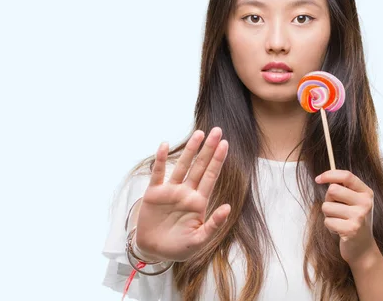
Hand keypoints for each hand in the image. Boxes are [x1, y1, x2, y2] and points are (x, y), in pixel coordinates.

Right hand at [135, 127, 229, 261]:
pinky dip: (161, 160)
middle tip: (217, 131)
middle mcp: (186, 192)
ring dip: (190, 150)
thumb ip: (213, 224)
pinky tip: (164, 145)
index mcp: (198, 202)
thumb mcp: (199, 240)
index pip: (211, 176)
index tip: (226, 144)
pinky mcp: (154, 193)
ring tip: (199, 134)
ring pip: (182, 166)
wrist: (154, 251)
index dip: (218, 160)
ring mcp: (170, 191)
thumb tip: (228, 207)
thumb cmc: (179, 247)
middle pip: (199, 166)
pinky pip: (158, 173)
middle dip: (208, 149)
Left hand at [315, 170, 377, 267]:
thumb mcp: (355, 202)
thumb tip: (323, 178)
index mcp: (366, 193)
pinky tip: (340, 230)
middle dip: (328, 199)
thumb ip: (344, 189)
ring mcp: (359, 216)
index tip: (318, 179)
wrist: (363, 247)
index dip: (329, 175)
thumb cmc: (354, 221)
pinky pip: (327, 221)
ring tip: (339, 221)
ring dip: (328, 215)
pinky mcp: (351, 229)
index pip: (347, 176)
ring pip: (327, 206)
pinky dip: (330, 226)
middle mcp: (365, 203)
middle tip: (336, 209)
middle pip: (332, 190)